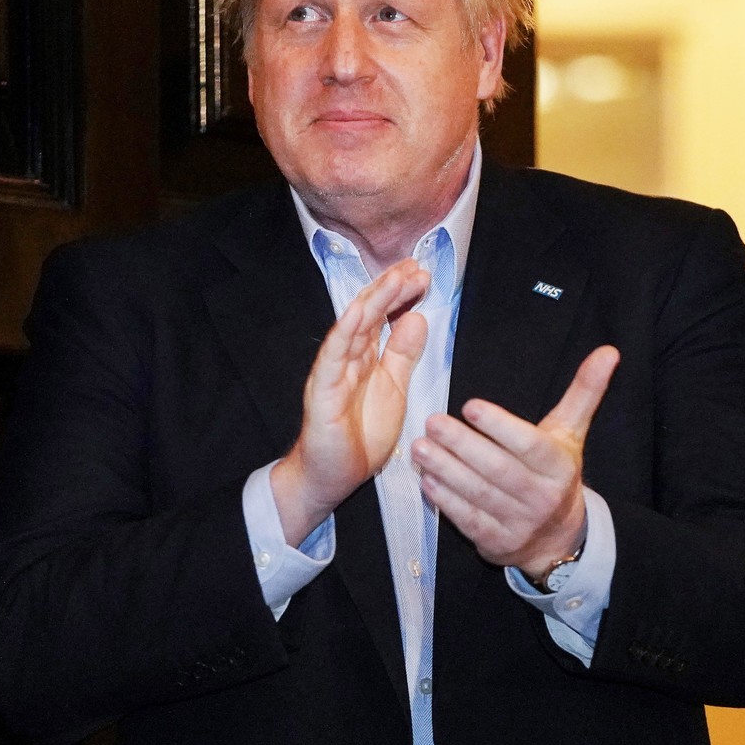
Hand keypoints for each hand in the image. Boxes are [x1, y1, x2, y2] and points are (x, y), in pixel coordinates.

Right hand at [271, 259, 430, 545]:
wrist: (332, 477)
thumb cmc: (359, 435)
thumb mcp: (394, 389)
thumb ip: (402, 355)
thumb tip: (417, 318)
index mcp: (365, 356)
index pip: (383, 316)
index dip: (400, 293)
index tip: (422, 274)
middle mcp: (347, 358)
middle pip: (369, 313)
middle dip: (391, 288)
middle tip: (414, 266)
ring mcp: (333, 371)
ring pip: (352, 327)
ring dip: (374, 301)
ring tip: (395, 278)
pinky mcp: (322, 390)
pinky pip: (332, 357)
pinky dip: (345, 332)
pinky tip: (359, 313)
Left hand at [412, 345, 619, 573]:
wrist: (558, 538)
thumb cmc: (556, 473)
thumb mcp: (571, 433)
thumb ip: (584, 392)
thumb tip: (609, 351)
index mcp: (559, 466)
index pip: (530, 445)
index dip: (500, 426)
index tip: (470, 406)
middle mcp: (542, 496)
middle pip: (499, 469)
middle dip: (463, 445)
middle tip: (432, 422)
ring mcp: (519, 523)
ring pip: (479, 494)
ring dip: (446, 470)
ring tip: (420, 447)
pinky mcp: (497, 543)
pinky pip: (469, 521)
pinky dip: (446, 501)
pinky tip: (427, 479)